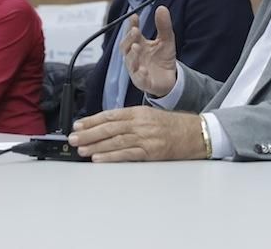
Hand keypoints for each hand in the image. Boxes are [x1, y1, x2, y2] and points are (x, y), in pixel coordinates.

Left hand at [68, 106, 205, 161]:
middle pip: (109, 128)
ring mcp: (146, 137)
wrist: (196, 133)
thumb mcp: (151, 116)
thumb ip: (131, 120)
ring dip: (95, 145)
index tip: (78, 125)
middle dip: (88, 134)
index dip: (92, 120)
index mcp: (139, 112)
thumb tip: (108, 128)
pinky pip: (127, 154)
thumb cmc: (175, 126)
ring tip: (81, 149)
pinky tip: (99, 158)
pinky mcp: (151, 151)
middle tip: (73, 139)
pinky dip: (111, 156)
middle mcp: (141, 123)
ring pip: (115, 140)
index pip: (110, 115)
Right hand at [120, 6, 177, 96]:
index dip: (131, 25)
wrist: (170, 79)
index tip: (134, 16)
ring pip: (130, 62)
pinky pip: (139, 79)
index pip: (132, 33)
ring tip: (137, 47)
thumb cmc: (164, 58)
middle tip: (135, 31)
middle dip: (129, 39)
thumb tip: (162, 8)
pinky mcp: (143, 82)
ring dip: (133, 55)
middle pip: (125, 47)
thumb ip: (164, 25)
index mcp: (139, 44)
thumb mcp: (166, 40)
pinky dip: (140, 74)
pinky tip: (143, 69)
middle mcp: (135, 57)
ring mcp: (137, 70)